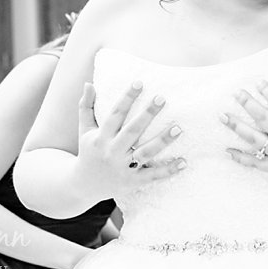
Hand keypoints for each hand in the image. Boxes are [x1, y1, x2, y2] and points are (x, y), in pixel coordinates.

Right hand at [76, 81, 185, 199]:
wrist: (84, 186)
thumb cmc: (89, 152)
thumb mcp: (85, 130)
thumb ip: (86, 106)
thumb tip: (89, 83)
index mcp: (101, 137)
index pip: (115, 114)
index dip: (127, 98)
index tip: (139, 82)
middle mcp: (112, 152)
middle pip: (132, 131)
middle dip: (147, 114)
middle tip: (162, 98)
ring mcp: (123, 168)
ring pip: (145, 153)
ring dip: (162, 141)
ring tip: (178, 128)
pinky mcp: (133, 181)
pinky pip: (152, 175)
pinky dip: (168, 170)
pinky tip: (183, 162)